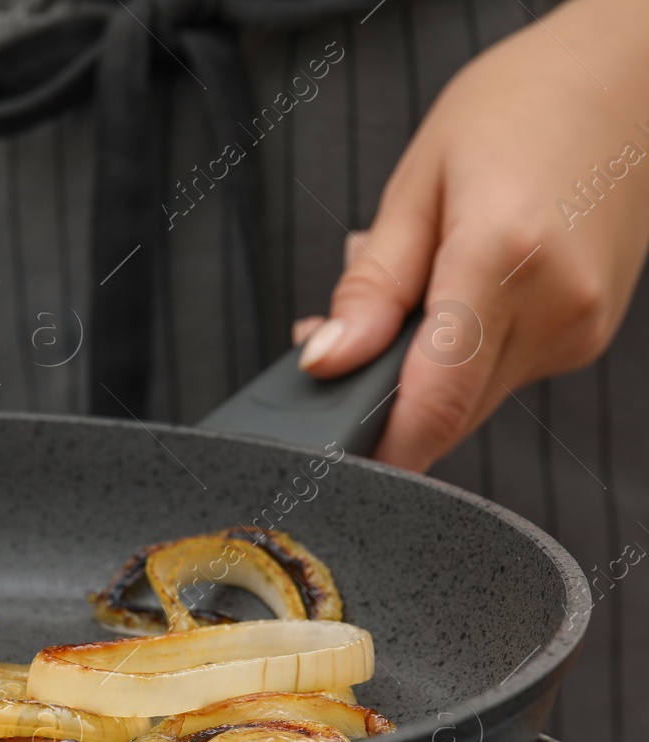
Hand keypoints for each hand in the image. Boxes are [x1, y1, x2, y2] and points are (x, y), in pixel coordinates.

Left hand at [294, 0, 648, 470]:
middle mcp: (557, 308)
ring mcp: (580, 328)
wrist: (624, 81)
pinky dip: (458, 349)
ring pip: (471, 396)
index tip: (328, 455)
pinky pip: (499, 371)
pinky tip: (451, 286)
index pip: (434, 402)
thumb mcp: (416, 185)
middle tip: (336, 333)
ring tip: (407, 281)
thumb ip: (371, 288)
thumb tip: (326, 362)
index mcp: (506, 260)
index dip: (378, 448)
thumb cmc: (517, 110)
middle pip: (447, 411)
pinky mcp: (586, 335)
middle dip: (379, 392)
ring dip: (418, 367)